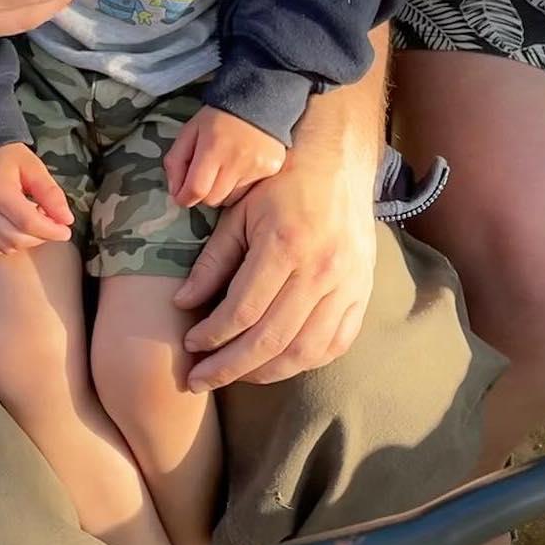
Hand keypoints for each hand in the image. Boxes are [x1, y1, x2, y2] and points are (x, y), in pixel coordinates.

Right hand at [0, 143, 75, 256]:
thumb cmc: (7, 158)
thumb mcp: (34, 168)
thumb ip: (51, 193)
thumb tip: (66, 219)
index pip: (28, 222)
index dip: (51, 231)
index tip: (65, 230)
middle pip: (18, 238)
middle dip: (41, 236)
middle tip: (50, 222)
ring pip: (7, 246)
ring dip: (26, 240)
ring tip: (33, 220)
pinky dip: (10, 243)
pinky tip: (17, 227)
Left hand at [164, 105, 287, 208]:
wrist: (258, 100)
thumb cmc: (219, 116)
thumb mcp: (190, 130)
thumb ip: (175, 160)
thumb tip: (174, 191)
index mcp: (213, 148)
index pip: (196, 190)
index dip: (183, 197)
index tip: (181, 195)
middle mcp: (236, 160)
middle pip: (212, 199)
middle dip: (202, 193)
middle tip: (203, 176)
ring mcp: (256, 167)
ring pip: (229, 199)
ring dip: (221, 191)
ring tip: (223, 168)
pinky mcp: (270, 170)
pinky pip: (247, 192)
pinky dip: (238, 186)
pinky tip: (239, 167)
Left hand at [173, 143, 376, 391]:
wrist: (337, 164)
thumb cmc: (280, 183)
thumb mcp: (238, 212)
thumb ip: (212, 260)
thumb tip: (182, 302)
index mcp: (285, 244)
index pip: (242, 311)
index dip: (211, 335)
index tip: (190, 346)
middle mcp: (320, 269)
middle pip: (270, 339)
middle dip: (229, 368)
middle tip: (200, 380)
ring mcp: (347, 285)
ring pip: (304, 350)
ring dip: (265, 373)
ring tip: (235, 376)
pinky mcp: (362, 292)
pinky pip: (335, 343)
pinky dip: (304, 362)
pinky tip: (277, 365)